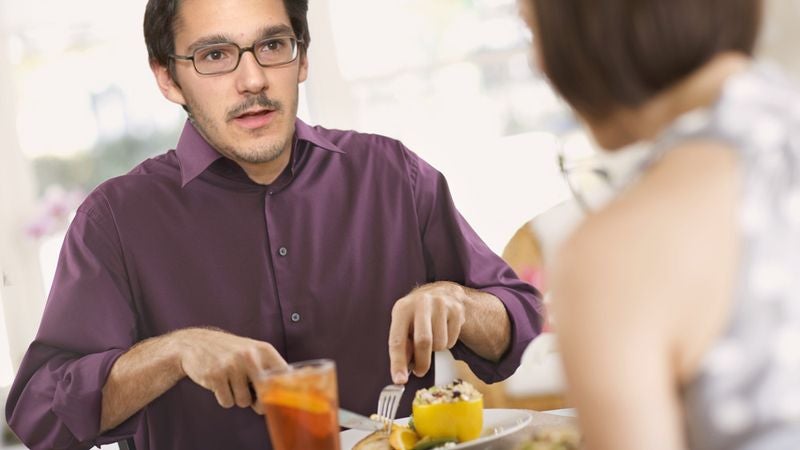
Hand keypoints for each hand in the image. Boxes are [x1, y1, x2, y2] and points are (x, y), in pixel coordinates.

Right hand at [172, 328, 286, 412]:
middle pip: (265, 392)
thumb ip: (267, 369)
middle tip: (255, 403)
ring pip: (244, 401)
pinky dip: (224, 399)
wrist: (195, 344)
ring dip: (238, 399)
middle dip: (260, 403)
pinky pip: (227, 402)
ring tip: (231, 384)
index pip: (283, 374)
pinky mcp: (215, 376)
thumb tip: (280, 397)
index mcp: (263, 349)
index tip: (276, 398)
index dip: (282, 390)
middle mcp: (249, 356)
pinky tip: (219, 386)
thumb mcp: (252, 352)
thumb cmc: (229, 353)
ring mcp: (232, 365)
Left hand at [388, 282, 466, 383]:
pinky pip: (452, 340)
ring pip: (440, 343)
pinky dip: (447, 343)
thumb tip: (402, 373)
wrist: (442, 293)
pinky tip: (443, 331)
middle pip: (423, 341)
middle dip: (422, 362)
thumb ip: (402, 346)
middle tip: (420, 371)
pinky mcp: (456, 310)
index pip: (398, 340)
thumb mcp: (404, 325)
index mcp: (402, 308)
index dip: (398, 362)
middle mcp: (421, 303)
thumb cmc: (417, 315)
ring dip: (435, 349)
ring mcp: (441, 304)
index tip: (400, 380)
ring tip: (432, 339)